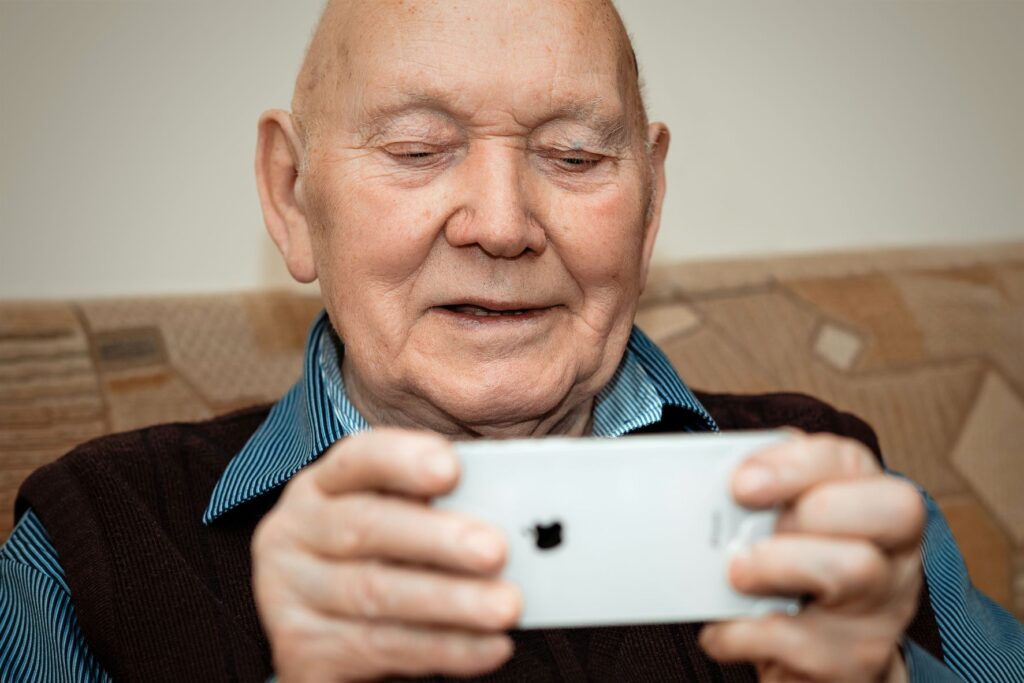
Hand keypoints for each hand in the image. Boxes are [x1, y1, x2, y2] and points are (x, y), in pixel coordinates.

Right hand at [251, 429, 521, 681]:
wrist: (324, 634)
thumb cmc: (379, 562)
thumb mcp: (397, 524)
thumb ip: (437, 511)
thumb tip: (510, 514)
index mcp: (322, 486)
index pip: (357, 459)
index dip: (402, 460)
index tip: (451, 468)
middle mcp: (294, 532)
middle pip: (364, 528)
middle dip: (436, 539)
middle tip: (497, 550)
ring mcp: (288, 593)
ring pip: (375, 594)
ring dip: (450, 602)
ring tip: (506, 607)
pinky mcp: (301, 649)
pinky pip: (380, 648)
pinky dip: (444, 648)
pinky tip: (490, 647)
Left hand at [699, 433, 924, 682]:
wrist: (813, 656)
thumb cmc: (792, 571)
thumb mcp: (783, 524)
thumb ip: (762, 496)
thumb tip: (710, 485)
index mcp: (871, 501)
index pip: (852, 461)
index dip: (796, 464)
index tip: (741, 482)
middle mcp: (893, 552)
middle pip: (888, 509)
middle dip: (807, 510)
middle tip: (748, 532)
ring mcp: (882, 609)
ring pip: (854, 569)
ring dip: (777, 565)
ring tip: (735, 575)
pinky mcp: (855, 660)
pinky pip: (805, 642)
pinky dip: (745, 633)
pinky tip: (722, 629)